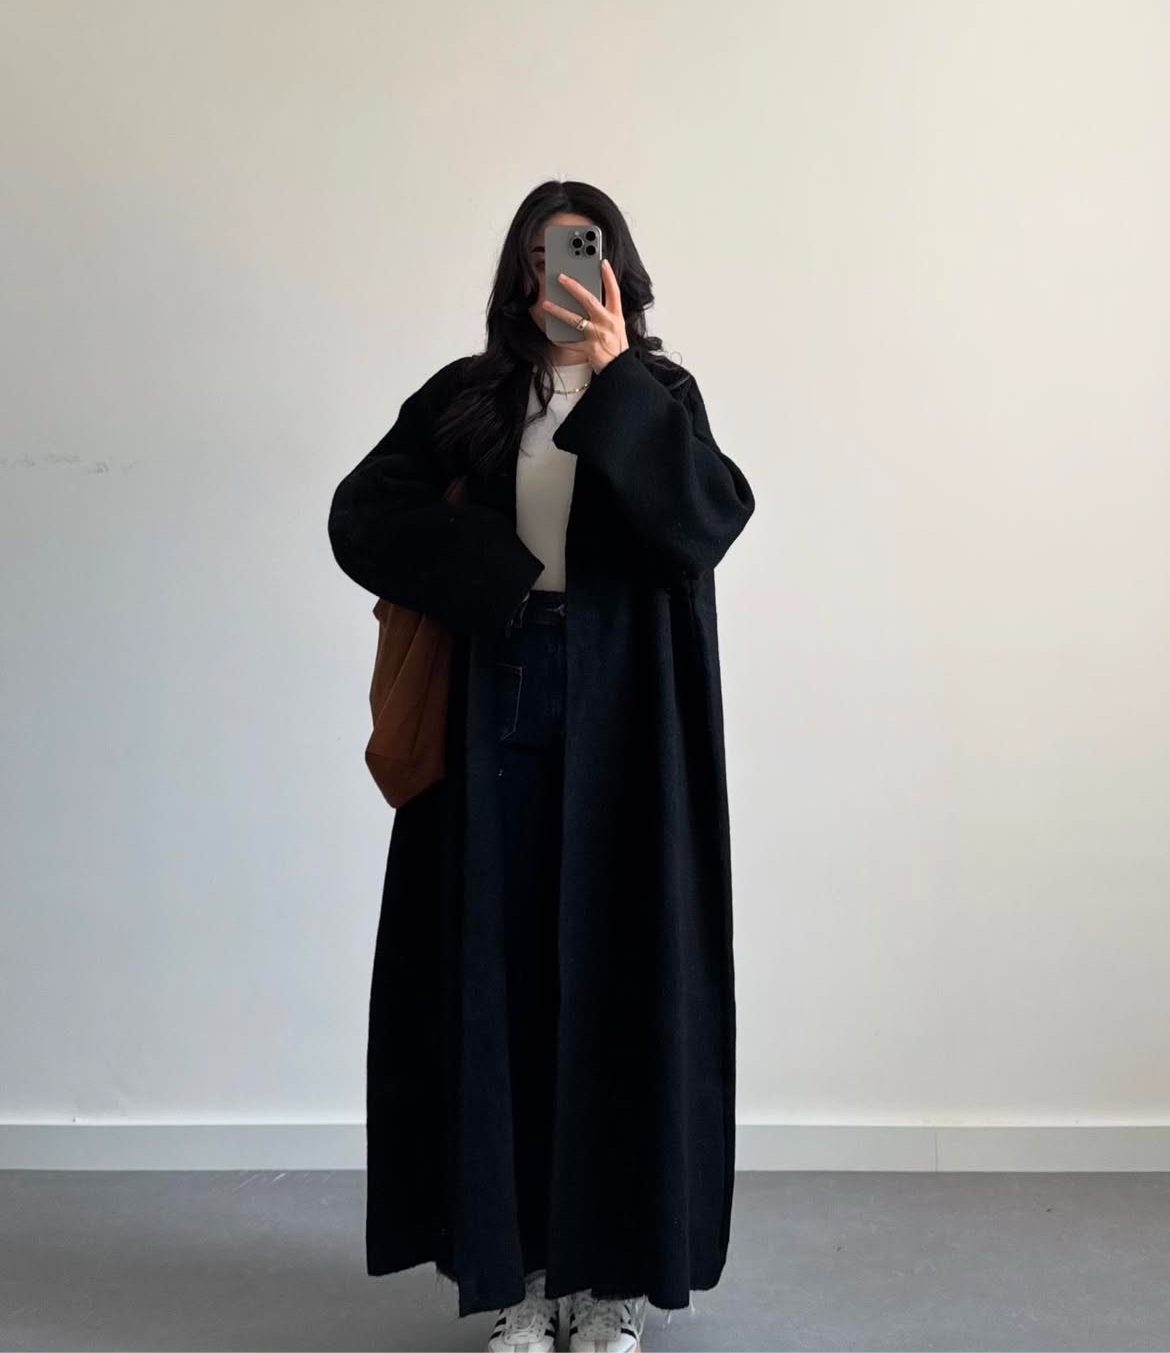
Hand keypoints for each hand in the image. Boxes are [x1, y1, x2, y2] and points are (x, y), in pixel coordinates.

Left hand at [541, 258, 629, 373]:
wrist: (620, 369)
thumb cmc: (616, 346)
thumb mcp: (617, 325)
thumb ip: (606, 312)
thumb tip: (589, 297)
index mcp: (616, 315)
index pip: (614, 291)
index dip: (609, 276)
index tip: (602, 262)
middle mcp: (607, 323)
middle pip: (589, 300)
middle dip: (573, 287)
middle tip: (560, 277)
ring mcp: (598, 336)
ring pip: (575, 320)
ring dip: (558, 311)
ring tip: (546, 304)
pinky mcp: (589, 349)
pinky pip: (571, 343)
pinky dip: (560, 339)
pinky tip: (551, 334)